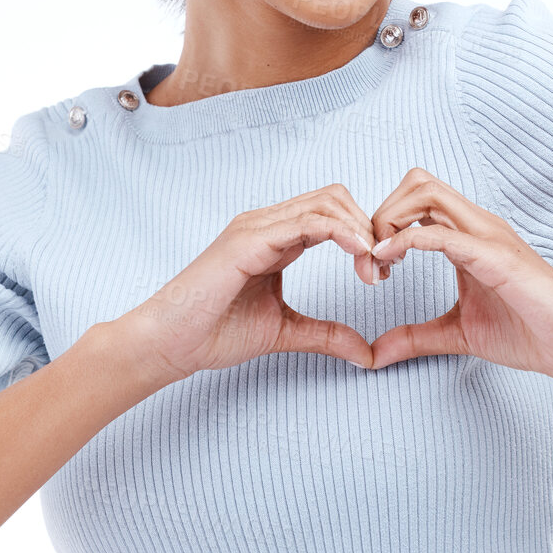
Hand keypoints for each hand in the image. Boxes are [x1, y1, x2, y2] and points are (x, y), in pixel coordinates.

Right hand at [122, 185, 379, 382]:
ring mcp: (257, 226)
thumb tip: (367, 354)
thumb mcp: (285, 331)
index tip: (381, 274)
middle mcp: (267, 223)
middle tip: (383, 270)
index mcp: (276, 238)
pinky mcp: (249, 239)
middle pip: (335, 198)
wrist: (169, 343)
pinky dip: (341, 233)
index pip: (332, 214)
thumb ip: (326, 335)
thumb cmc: (213, 333)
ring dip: (360, 230)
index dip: (364, 237)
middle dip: (368, 228)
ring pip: (326, 202)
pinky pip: (307, 222)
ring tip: (374, 266)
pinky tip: (360, 255)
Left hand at [365, 167, 552, 382]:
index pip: (414, 200)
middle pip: (415, 182)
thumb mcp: (457, 334)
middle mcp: (477, 226)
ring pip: (425, 192)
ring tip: (381, 264)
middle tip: (371, 262)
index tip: (372, 271)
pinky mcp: (496, 257)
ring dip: (390, 221)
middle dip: (381, 214)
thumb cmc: (529, 333)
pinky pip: (442, 232)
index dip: (382, 226)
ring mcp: (488, 236)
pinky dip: (406, 241)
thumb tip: (374, 354)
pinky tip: (389, 263)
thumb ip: (415, 337)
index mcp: (467, 236)